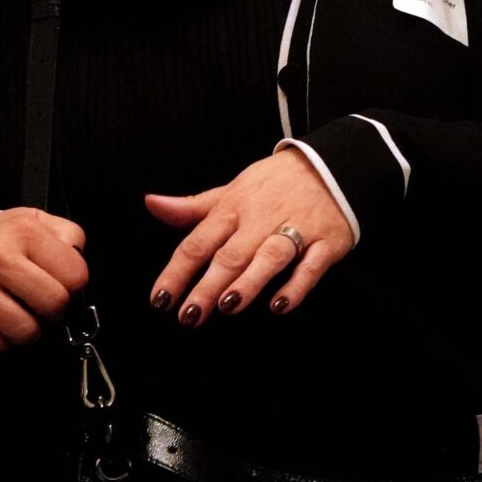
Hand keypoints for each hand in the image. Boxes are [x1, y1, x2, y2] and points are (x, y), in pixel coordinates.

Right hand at [0, 209, 88, 355]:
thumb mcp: (31, 221)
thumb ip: (65, 234)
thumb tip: (79, 258)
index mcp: (21, 231)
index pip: (74, 274)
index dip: (75, 285)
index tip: (63, 284)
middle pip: (52, 305)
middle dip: (53, 311)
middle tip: (42, 303)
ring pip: (24, 331)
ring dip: (27, 330)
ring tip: (19, 314)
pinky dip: (0, 341)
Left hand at [144, 147, 354, 324]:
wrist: (330, 165)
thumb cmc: (273, 185)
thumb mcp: (230, 191)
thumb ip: (191, 207)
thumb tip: (151, 203)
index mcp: (233, 208)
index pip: (198, 242)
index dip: (177, 272)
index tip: (160, 300)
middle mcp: (261, 219)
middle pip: (231, 254)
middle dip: (208, 285)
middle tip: (190, 316)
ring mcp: (296, 230)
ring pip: (269, 256)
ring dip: (249, 281)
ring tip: (229, 305)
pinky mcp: (326, 242)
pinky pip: (311, 265)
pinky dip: (297, 285)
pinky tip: (279, 304)